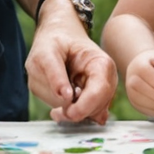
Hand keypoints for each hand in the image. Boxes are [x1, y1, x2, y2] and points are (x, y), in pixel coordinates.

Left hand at [26, 6, 116, 123]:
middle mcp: (107, 80)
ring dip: (69, 111)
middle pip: (95, 109)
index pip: (99, 93)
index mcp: (101, 64)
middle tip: (54, 111)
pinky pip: (84, 116)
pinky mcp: (94, 101)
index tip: (63, 111)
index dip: (81, 107)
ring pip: (88, 115)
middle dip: (73, 111)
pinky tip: (61, 104)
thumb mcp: (45, 52)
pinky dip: (70, 113)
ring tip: (56, 97)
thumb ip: (54, 74)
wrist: (59, 37)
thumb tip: (65, 98)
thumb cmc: (53, 41)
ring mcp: (102, 92)